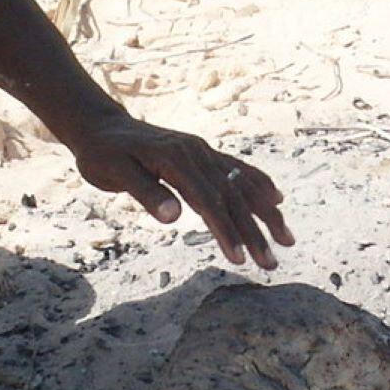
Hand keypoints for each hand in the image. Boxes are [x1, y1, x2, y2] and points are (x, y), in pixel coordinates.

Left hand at [66, 114, 294, 268]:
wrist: (101, 126)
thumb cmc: (103, 153)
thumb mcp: (114, 173)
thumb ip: (146, 193)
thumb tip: (173, 216)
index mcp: (176, 159)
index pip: (208, 201)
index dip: (226, 231)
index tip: (240, 258)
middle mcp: (196, 153)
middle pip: (232, 196)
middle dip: (254, 231)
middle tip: (270, 264)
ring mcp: (202, 152)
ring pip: (241, 185)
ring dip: (266, 213)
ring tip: (288, 239)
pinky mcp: (202, 154)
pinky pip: (237, 170)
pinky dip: (259, 184)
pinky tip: (276, 198)